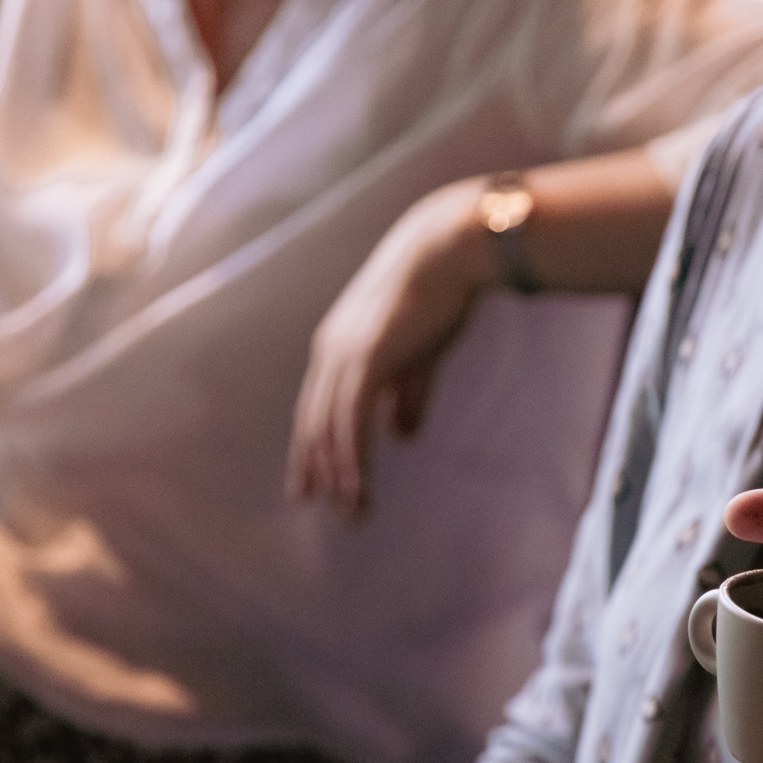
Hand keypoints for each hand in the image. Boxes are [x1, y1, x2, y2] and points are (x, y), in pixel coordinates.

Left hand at [287, 177, 497, 515]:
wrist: (451, 250)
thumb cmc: (441, 293)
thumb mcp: (421, 353)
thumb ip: (408, 395)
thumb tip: (401, 434)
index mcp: (337, 344)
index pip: (315, 406)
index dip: (312, 447)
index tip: (311, 484)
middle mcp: (330, 352)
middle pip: (313, 423)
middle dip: (318, 469)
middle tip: (326, 507)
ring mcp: (344, 356)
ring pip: (330, 431)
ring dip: (340, 476)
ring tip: (353, 512)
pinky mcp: (366, 360)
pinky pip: (352, 424)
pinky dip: (353, 461)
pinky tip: (359, 489)